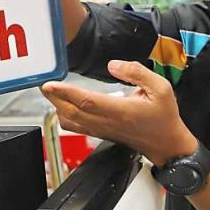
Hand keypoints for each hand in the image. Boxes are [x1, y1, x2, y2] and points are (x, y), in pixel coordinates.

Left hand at [41, 60, 197, 166]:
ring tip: (51, 93)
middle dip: (55, 98)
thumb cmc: (165, 116)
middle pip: (72, 112)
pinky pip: (77, 127)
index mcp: (122, 111)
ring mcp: (103, 130)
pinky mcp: (102, 134)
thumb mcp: (161, 88)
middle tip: (43, 84)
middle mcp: (108, 122)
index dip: (66, 92)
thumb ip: (137, 73)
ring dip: (58, 108)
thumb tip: (113, 65)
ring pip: (72, 122)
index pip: (87, 101)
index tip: (50, 83)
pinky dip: (66, 117)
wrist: (167, 144)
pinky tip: (63, 106)